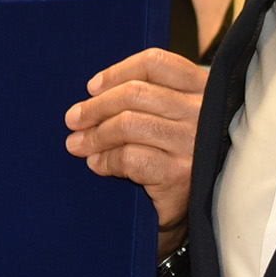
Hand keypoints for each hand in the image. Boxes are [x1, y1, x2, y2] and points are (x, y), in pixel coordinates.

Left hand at [65, 50, 204, 254]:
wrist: (198, 213)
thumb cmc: (177, 158)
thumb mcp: (173, 119)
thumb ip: (148, 98)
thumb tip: (93, 92)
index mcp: (202, 89)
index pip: (155, 63)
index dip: (117, 72)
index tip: (92, 87)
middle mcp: (202, 113)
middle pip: (135, 93)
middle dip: (95, 106)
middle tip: (73, 120)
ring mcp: (192, 144)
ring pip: (128, 124)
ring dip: (95, 135)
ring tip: (78, 145)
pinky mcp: (180, 175)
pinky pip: (130, 158)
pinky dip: (106, 161)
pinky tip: (97, 165)